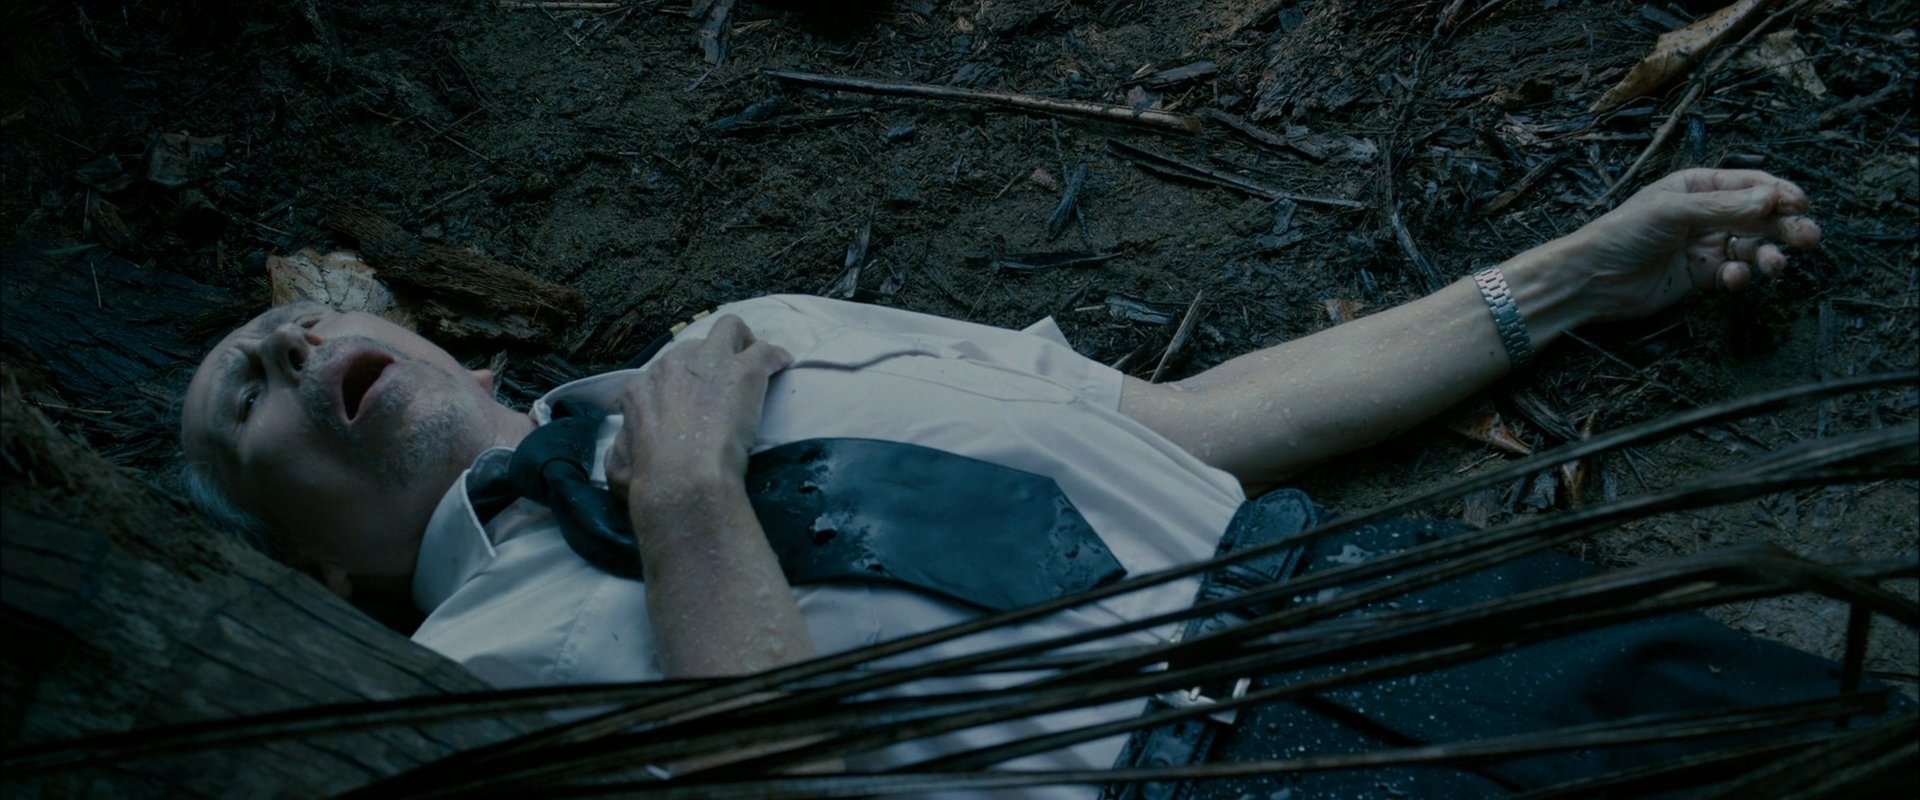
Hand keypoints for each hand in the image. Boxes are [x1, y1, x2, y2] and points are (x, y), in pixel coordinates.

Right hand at [604, 315, 791, 509]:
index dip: (682, 383)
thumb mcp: (620, 464)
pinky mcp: (744, 370)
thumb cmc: (649, 477)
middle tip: (725, 380)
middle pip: (695, 346)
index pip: (664, 371)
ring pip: (729, 329)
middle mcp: (672, 365)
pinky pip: (765, 351)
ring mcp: (710, 362)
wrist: (681, 475)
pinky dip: (775, 357)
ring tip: (754, 363)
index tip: (693, 397)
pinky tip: (782, 365)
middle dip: (710, 358)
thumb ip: (622, 451)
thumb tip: (626, 449)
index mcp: (642, 387)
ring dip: (741, 344)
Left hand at [1532, 169, 1822, 323]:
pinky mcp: (1700, 276)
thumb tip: (1770, 199)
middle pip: (1760, 216)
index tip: (1799, 205)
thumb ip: (1722, 207)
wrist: (1591, 279)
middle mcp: (1706, 213)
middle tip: (1808, 238)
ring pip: (1752, 247)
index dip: (1780, 194)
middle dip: (1786, 226)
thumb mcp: (1671, 211)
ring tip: (1775, 265)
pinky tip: (1732, 279)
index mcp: (1698, 186)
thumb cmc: (1622, 234)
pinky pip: (1732, 274)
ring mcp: (1705, 245)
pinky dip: (1739, 277)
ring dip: (1768, 255)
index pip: (1752, 184)